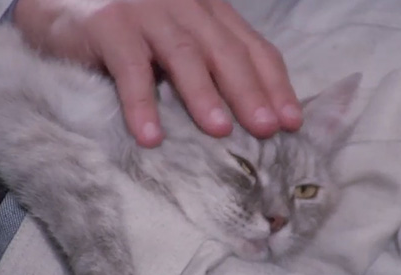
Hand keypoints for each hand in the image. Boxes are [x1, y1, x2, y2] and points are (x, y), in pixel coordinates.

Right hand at [13, 0, 301, 146]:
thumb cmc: (126, 19)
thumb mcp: (174, 30)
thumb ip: (203, 55)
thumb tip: (240, 108)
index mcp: (208, 10)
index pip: (252, 46)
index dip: (275, 84)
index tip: (291, 121)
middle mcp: (184, 6)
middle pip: (227, 51)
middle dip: (251, 93)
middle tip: (269, 130)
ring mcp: (147, 12)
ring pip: (185, 55)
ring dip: (205, 95)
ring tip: (221, 132)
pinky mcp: (108, 24)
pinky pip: (130, 67)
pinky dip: (141, 103)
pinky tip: (151, 136)